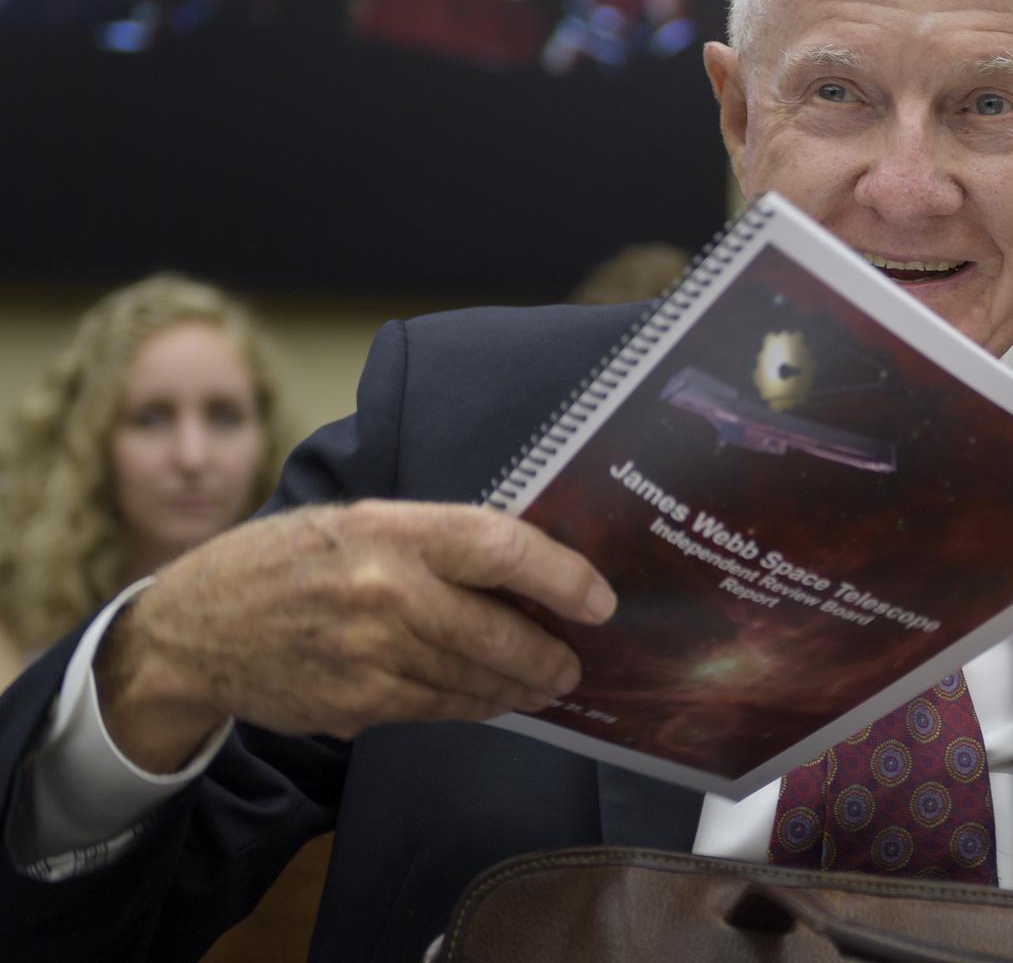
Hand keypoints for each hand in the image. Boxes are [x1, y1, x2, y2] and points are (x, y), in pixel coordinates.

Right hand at [95, 500, 616, 772]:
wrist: (195, 627)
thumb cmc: (286, 560)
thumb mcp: (356, 521)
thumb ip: (431, 540)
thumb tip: (516, 568)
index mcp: (390, 527)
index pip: (499, 545)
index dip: (561, 574)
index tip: (600, 599)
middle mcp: (385, 588)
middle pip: (497, 628)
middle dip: (549, 653)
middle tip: (574, 661)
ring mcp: (369, 652)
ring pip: (472, 677)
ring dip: (519, 685)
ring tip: (545, 684)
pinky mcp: (356, 702)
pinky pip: (436, 708)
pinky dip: (473, 706)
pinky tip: (492, 701)